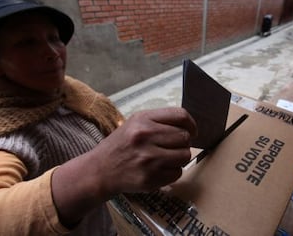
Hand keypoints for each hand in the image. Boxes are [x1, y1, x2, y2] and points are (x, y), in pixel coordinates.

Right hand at [51, 107, 196, 225]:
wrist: (100, 170)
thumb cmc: (121, 145)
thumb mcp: (135, 123)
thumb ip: (160, 121)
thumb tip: (189, 127)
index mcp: (143, 120)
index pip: (180, 116)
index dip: (191, 124)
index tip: (192, 131)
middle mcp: (145, 137)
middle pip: (185, 137)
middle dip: (182, 143)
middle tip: (172, 147)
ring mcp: (148, 159)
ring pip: (185, 155)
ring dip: (179, 158)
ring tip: (166, 158)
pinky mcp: (150, 178)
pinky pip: (178, 173)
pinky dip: (172, 172)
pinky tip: (159, 169)